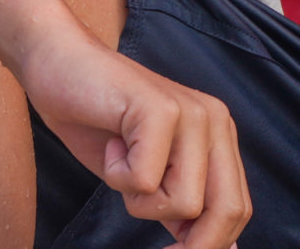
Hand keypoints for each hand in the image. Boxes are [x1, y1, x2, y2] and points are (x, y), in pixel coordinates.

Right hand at [15, 22, 249, 246]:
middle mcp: (216, 122)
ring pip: (182, 202)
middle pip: (227, 210)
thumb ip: (180, 205)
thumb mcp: (149, 176)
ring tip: (122, 163)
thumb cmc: (101, 126)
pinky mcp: (159, 109)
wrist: (61, 67)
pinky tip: (111, 144)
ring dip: (138, 200)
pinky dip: (116, 176)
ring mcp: (192, 113)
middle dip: (189, 244)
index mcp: (220, 139)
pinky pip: (143, 180)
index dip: (209, 246)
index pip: (238, 209)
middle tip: (142, 225)